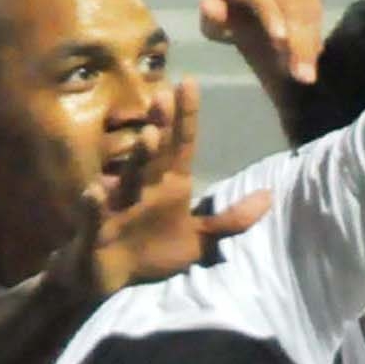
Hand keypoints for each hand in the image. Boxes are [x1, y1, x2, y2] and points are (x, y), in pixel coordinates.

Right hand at [49, 81, 270, 298]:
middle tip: (164, 96)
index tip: (188, 82)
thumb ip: (231, 220)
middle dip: (161, 126)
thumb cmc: (153, 252)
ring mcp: (120, 206)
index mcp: (170, 185)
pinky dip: (95, 204)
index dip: (185, 116)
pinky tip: (95, 191)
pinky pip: (96, 215)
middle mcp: (145, 187)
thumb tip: (269, 195)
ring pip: (130, 178)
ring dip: (139, 157)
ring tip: (149, 137)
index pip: (181, 145)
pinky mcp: (99, 229)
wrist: (113, 281)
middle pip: (156, 154)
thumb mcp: (199, 240)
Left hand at [200, 0, 323, 85]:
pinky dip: (316, 26)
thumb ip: (214, 21)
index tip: (281, 40)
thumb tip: (207, 4)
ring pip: (304, 0)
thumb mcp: (218, 31)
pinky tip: (313, 50)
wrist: (258, 28)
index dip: (270, 11)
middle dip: (296, 35)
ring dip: (309, 37)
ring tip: (307, 70)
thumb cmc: (235, 29)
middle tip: (299, 71)